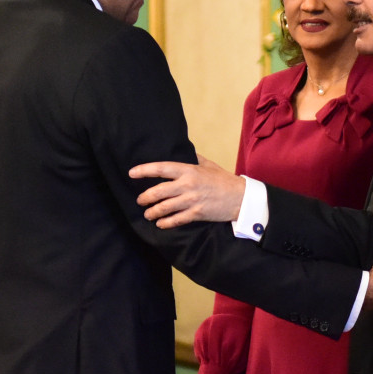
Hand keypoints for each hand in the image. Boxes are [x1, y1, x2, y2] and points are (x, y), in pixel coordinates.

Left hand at [129, 156, 244, 227]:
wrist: (241, 197)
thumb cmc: (224, 180)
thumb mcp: (208, 165)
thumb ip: (193, 158)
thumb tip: (183, 149)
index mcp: (189, 170)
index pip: (161, 168)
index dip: (144, 170)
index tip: (132, 173)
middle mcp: (188, 185)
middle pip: (158, 192)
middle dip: (145, 197)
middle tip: (140, 200)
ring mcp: (191, 200)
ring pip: (164, 208)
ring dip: (153, 212)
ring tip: (148, 214)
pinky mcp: (197, 213)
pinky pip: (176, 220)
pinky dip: (166, 223)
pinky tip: (160, 224)